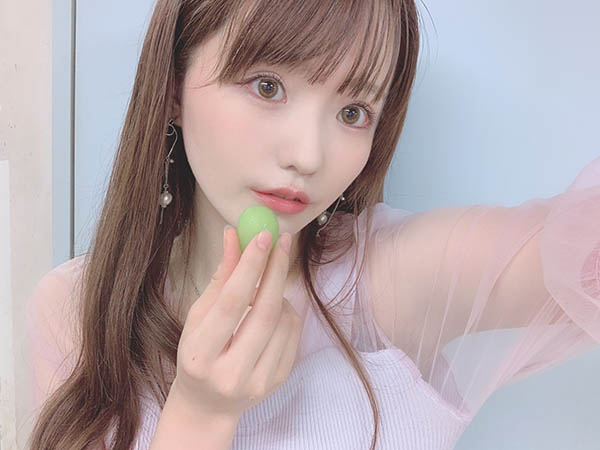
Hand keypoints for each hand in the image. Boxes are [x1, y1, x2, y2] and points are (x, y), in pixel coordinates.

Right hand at [171, 227, 302, 420]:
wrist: (207, 405)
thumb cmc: (197, 354)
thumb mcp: (198, 317)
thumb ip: (219, 278)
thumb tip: (234, 235)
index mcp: (200, 356)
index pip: (231, 303)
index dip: (249, 266)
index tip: (262, 236)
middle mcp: (230, 374)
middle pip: (264, 312)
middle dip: (275, 270)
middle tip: (282, 241)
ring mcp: (258, 382)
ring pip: (283, 321)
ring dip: (279, 292)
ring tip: (265, 287)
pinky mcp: (277, 382)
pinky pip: (293, 334)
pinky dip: (287, 312)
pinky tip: (272, 310)